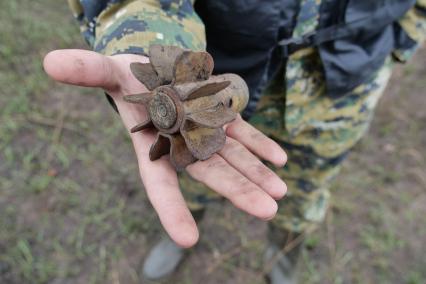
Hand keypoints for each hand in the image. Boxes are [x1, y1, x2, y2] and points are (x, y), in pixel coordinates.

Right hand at [43, 49, 286, 247]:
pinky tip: (281, 159)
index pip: (160, 182)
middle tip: (268, 211)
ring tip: (281, 194)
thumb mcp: (108, 69)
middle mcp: (182, 144)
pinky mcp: (223, 118)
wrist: (152, 71)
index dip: (171, 209)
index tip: (188, 240)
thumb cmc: (127, 75)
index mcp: (152, 143)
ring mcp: (206, 132)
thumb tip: (51, 62)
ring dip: (257, 174)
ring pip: (233, 157)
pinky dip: (261, 145)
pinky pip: (244, 133)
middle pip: (211, 173)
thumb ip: (86, 69)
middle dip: (238, 190)